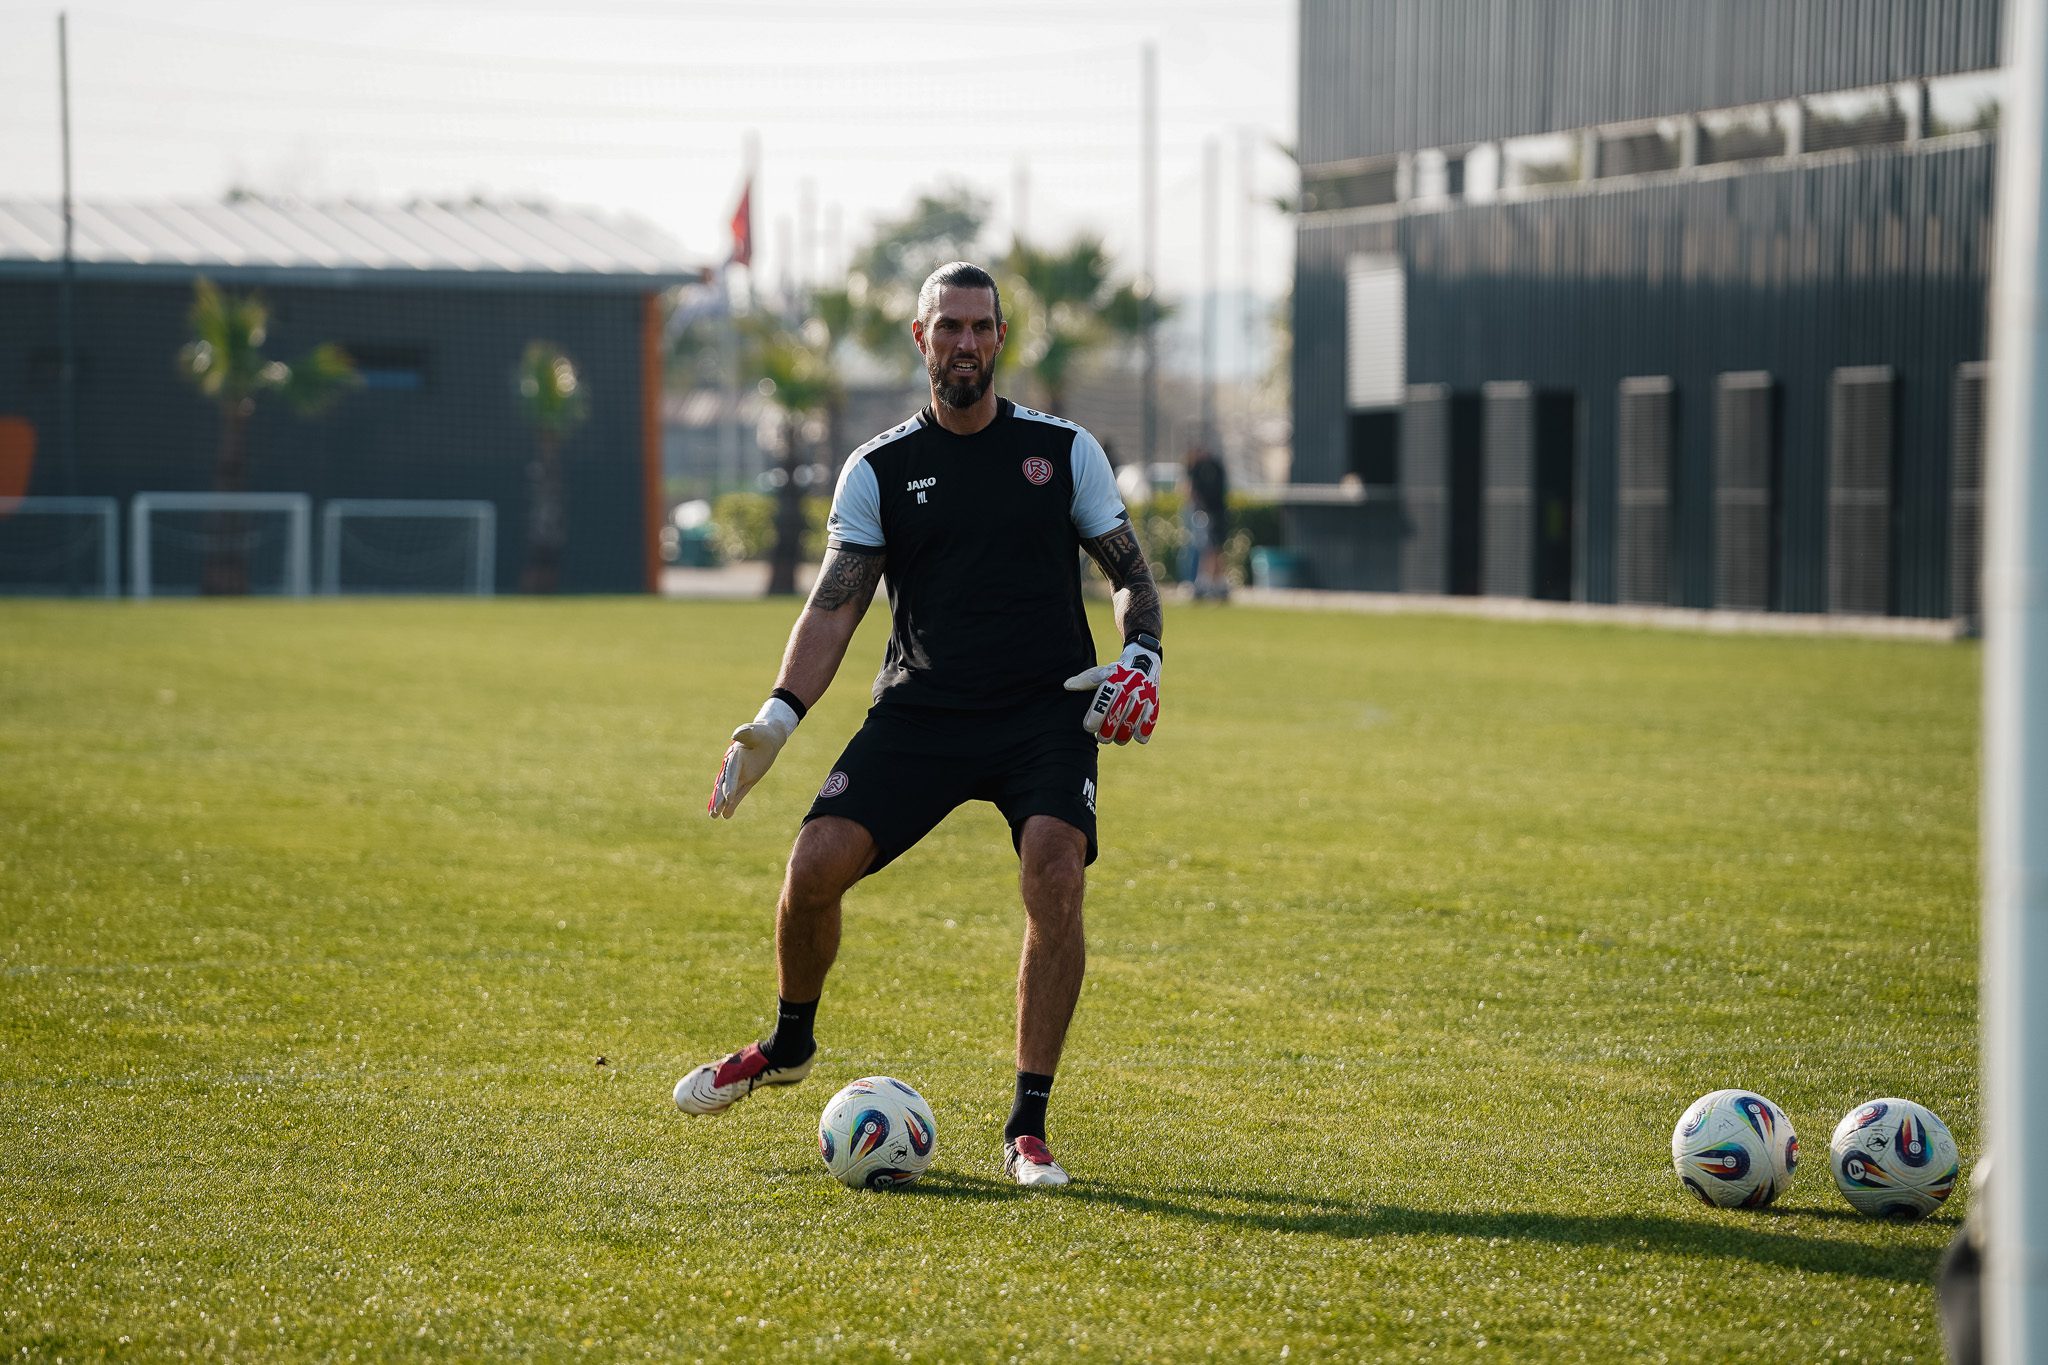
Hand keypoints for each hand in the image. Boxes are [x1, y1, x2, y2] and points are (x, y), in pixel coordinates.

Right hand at [707, 696, 801, 817]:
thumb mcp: (755, 732)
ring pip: (729, 791)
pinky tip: (726, 816)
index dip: (729, 784)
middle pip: (725, 784)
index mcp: (735, 755)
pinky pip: (739, 793)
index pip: (731, 772)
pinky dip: (733, 804)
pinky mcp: (747, 780)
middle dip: (719, 798)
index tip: (727, 797)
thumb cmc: (761, 734)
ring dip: (722, 803)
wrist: (767, 737)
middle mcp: (733, 767)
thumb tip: (735, 735)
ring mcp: (739, 774)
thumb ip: (746, 733)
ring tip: (713, 817)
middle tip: (713, 812)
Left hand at [1063, 637, 1160, 744]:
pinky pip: (1149, 722)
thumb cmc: (1116, 671)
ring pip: (1132, 722)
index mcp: (1114, 680)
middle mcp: (1130, 687)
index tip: (1089, 727)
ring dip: (1123, 735)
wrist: (1144, 661)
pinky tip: (1136, 736)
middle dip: (1107, 732)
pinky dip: (1142, 733)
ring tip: (1117, 739)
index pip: (1103, 701)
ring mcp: (1143, 696)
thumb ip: (1085, 681)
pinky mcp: (1154, 703)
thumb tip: (1067, 686)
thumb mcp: (1101, 672)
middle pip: (1117, 715)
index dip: (1095, 718)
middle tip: (1101, 738)